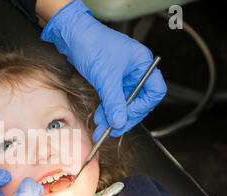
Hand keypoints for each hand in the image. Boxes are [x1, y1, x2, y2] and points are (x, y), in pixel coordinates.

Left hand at [40, 0, 166, 139]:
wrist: (72, 35)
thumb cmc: (92, 44)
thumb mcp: (105, 77)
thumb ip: (114, 102)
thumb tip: (120, 122)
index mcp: (142, 64)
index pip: (154, 92)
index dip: (142, 107)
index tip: (127, 117)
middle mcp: (135, 70)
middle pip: (139, 101)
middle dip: (125, 116)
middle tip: (114, 129)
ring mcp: (123, 75)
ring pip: (124, 102)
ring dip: (114, 116)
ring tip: (102, 127)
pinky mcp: (110, 79)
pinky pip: (113, 98)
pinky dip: (107, 109)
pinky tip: (100, 118)